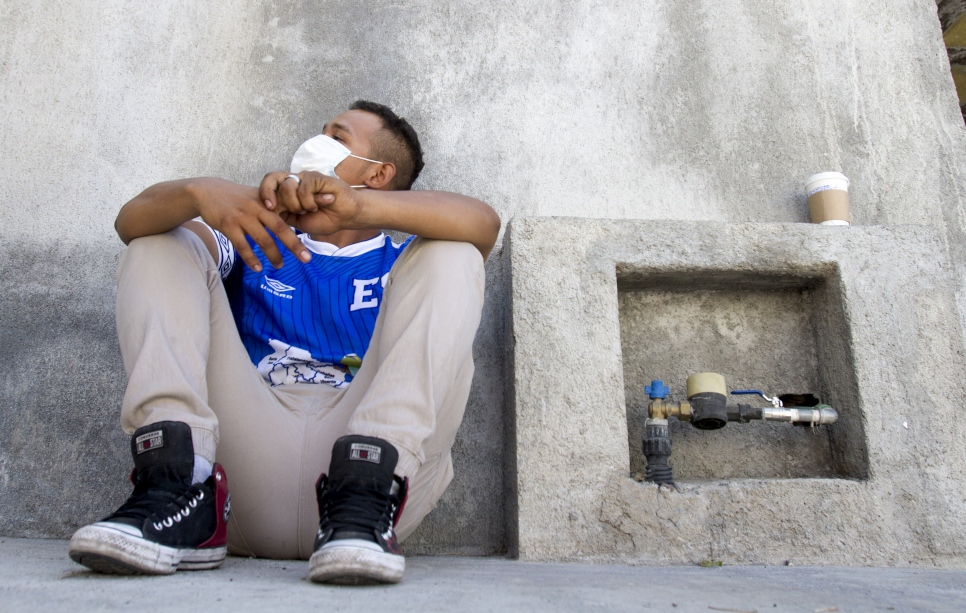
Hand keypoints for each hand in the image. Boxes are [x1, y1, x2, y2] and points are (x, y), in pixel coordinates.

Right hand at [192, 178, 311, 270]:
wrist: (206, 192)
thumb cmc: (235, 197)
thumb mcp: (256, 196)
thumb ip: (273, 207)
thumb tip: (293, 217)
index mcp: (268, 201)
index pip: (291, 208)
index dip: (309, 209)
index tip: (328, 212)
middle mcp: (258, 208)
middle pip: (280, 228)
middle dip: (294, 245)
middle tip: (307, 259)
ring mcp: (243, 217)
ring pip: (263, 240)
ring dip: (273, 255)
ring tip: (280, 267)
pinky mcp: (228, 226)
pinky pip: (243, 246)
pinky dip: (251, 258)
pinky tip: (258, 268)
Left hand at [259, 171, 366, 235]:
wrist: (346, 218)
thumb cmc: (324, 219)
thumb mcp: (297, 221)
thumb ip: (283, 214)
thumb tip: (267, 210)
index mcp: (288, 192)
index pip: (269, 184)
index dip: (264, 193)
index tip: (269, 208)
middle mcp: (295, 182)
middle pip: (272, 178)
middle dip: (272, 195)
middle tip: (274, 207)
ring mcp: (305, 178)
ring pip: (287, 186)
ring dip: (296, 204)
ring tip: (309, 210)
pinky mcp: (316, 177)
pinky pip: (303, 189)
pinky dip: (310, 202)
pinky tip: (321, 204)